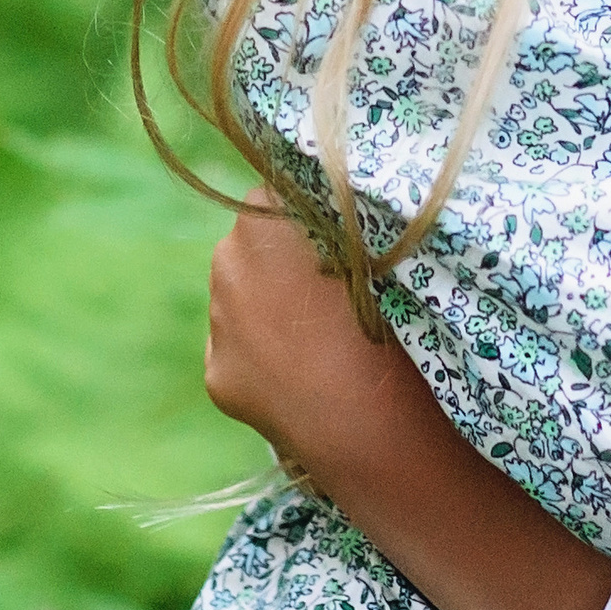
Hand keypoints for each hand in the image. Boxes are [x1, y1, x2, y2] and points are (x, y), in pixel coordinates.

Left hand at [205, 197, 610, 609]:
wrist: (369, 431)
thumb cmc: (391, 326)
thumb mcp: (377, 247)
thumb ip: (344, 209)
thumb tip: (338, 178)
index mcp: (263, 221)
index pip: (282, 186)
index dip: (317, 207)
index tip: (349, 230)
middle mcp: (226, 264)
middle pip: (257, 239)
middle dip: (290, 252)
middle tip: (344, 282)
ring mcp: (218, 325)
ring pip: (244, 292)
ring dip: (275, 300)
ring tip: (330, 333)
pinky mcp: (218, 376)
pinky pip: (240, 345)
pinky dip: (268, 351)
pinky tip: (311, 370)